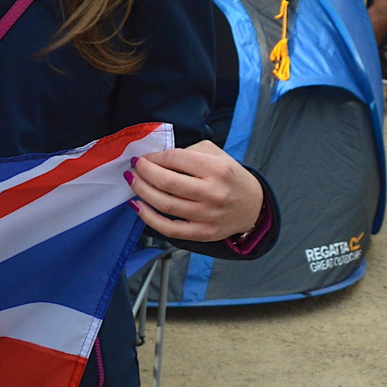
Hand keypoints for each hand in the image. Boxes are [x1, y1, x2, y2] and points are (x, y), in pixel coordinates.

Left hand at [129, 141, 264, 243]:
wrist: (253, 206)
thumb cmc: (230, 177)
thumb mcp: (217, 155)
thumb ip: (189, 152)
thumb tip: (157, 158)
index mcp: (218, 169)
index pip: (176, 159)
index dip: (154, 157)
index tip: (144, 157)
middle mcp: (214, 193)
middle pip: (168, 182)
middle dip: (144, 172)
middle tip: (134, 167)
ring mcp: (208, 215)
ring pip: (165, 205)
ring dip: (142, 192)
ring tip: (132, 182)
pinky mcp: (204, 233)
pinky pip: (169, 229)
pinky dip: (149, 218)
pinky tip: (138, 206)